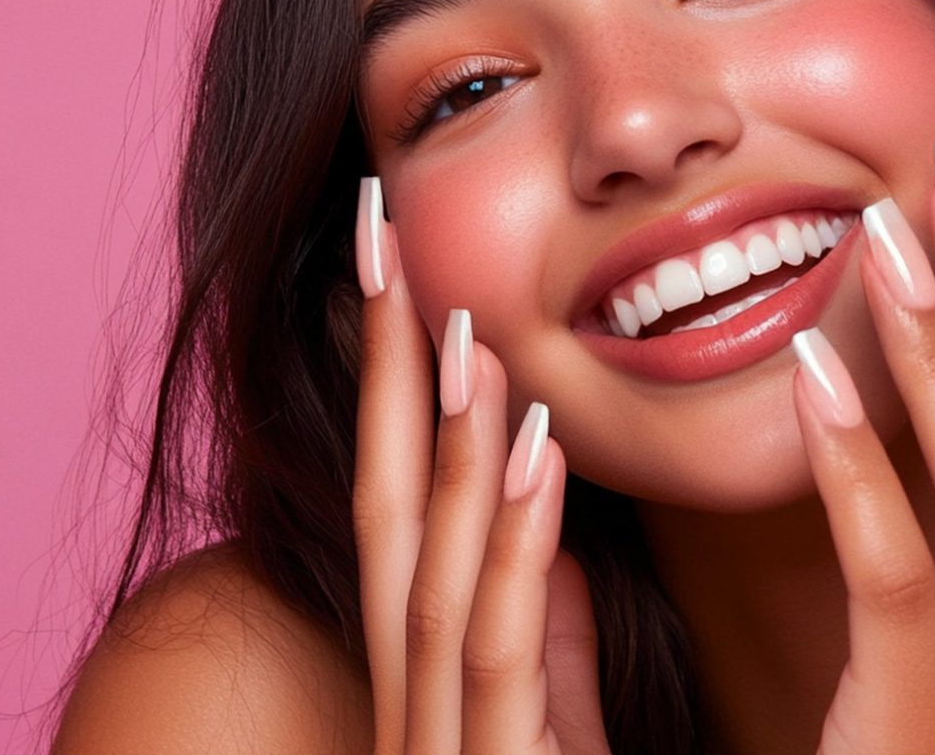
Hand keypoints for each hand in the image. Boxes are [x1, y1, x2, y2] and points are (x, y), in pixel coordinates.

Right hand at [351, 176, 610, 753]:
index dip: (397, 382)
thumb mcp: (556, 727)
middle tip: (378, 230)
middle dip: (379, 371)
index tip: (403, 267)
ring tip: (456, 316)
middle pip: (387, 506)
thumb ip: (545, 633)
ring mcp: (445, 739)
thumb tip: (545, 517)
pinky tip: (529, 449)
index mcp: (440, 673)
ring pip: (430, 564)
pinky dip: (510, 542)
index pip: (407, 500)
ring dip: (436, 436)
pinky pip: (501, 650)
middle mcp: (420, 695)